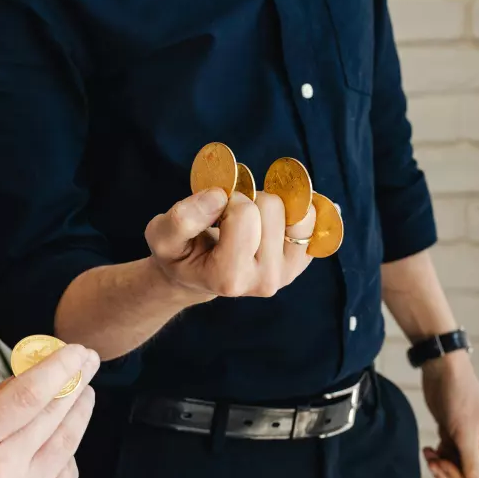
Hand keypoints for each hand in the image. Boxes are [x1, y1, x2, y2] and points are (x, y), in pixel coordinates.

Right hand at [0, 344, 100, 477]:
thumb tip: (33, 370)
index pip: (25, 396)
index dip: (57, 369)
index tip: (75, 350)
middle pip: (51, 416)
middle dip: (75, 383)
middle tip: (88, 361)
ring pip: (66, 445)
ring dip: (79, 413)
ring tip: (84, 394)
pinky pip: (66, 477)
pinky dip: (66, 454)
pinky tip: (62, 441)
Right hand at [145, 187, 316, 299]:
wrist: (196, 274)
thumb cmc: (179, 252)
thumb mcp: (161, 235)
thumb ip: (183, 217)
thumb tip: (219, 195)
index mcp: (229, 278)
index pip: (245, 213)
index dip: (227, 198)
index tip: (213, 211)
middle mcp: (264, 281)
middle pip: (273, 207)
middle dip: (250, 199)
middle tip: (229, 215)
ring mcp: (287, 274)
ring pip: (298, 209)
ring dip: (272, 202)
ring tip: (250, 217)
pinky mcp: (301, 263)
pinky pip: (316, 219)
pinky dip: (300, 206)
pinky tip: (278, 214)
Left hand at [420, 350, 478, 477]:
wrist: (442, 372)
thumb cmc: (458, 399)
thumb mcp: (464, 435)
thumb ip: (472, 466)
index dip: (460, 477)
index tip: (440, 464)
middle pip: (468, 475)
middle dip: (448, 472)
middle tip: (432, 461)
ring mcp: (470, 441)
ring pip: (456, 467)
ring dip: (440, 465)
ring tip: (429, 454)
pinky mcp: (455, 436)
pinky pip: (448, 457)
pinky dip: (438, 457)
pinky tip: (428, 449)